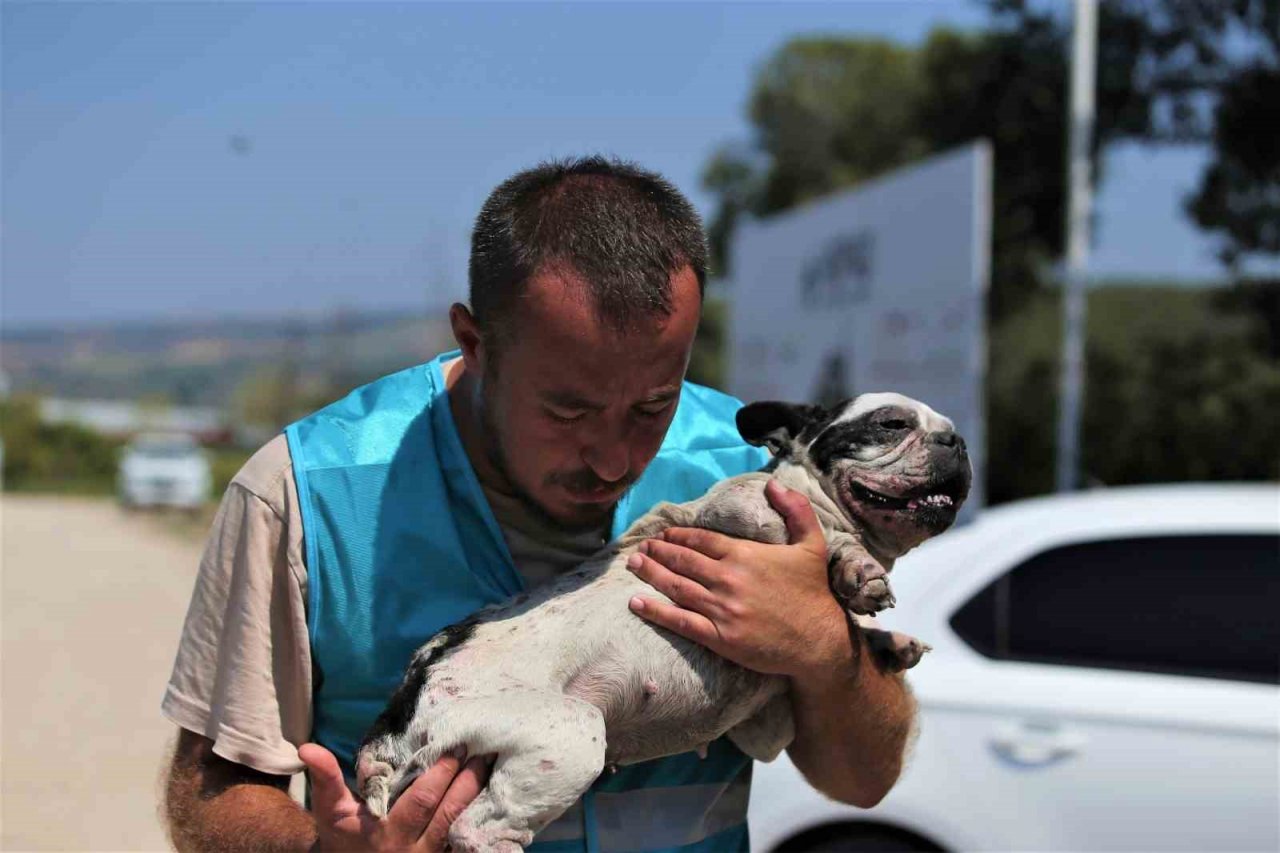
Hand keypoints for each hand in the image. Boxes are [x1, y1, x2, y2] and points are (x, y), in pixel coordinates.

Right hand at [300, 743, 489, 851]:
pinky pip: (467, 845)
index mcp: (389, 834)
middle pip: (448, 813)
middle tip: (484, 753)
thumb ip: (325, 778)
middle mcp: (413, 850)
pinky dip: (482, 825)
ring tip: (491, 770)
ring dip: (478, 799)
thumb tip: (307, 747)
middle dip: (468, 783)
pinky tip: (495, 803)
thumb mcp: (330, 809)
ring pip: (462, 829)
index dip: (440, 776)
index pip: (422, 801)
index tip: (455, 749)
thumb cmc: (342, 836)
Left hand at [626, 480, 847, 679]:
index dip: (677, 536)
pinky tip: (636, 602)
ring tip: (633, 565)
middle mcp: (728, 579)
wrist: (820, 640)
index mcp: (744, 554)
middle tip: (639, 548)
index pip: (701, 540)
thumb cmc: (813, 592)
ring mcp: (722, 609)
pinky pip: (680, 621)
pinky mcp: (719, 636)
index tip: (662, 534)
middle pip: (682, 560)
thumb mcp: (812, 544)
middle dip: (657, 552)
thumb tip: (774, 484)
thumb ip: (796, 509)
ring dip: (650, 574)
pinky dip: (655, 611)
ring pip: (676, 587)